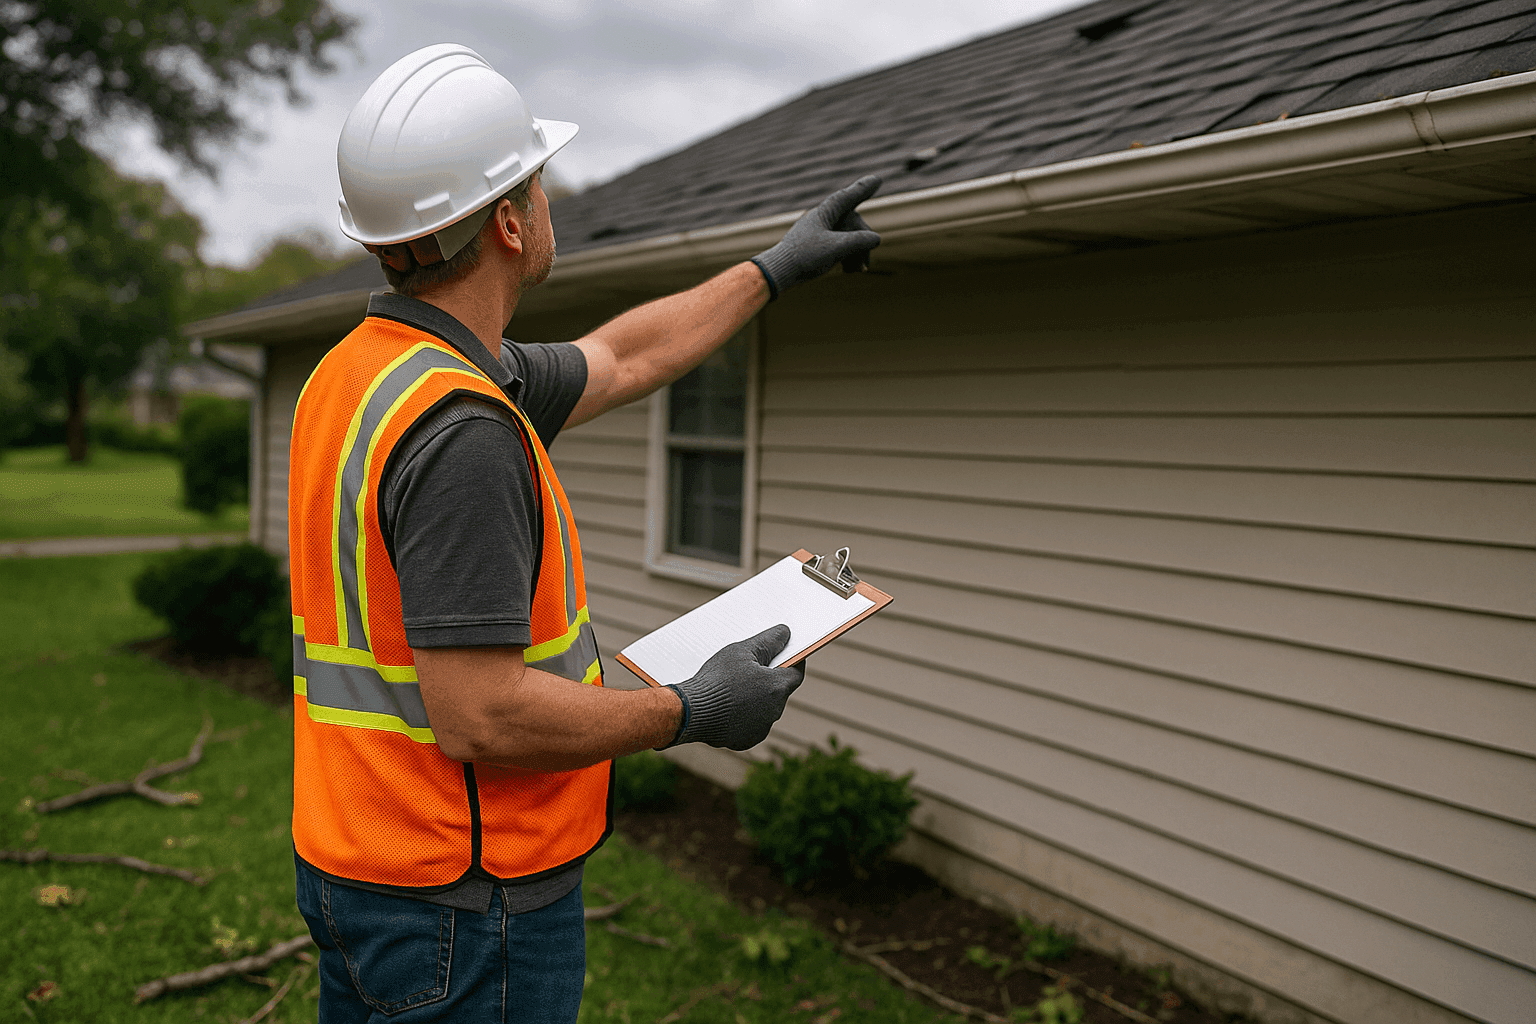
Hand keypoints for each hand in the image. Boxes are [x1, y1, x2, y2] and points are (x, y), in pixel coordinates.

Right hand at [661, 625, 805, 749]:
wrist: (690, 711)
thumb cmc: (716, 679)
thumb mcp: (741, 651)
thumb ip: (768, 642)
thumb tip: (785, 633)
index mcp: (777, 687)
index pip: (796, 672)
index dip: (792, 661)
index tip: (784, 653)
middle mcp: (774, 711)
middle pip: (779, 691)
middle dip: (768, 679)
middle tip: (750, 668)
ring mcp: (760, 728)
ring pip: (764, 708)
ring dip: (756, 698)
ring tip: (734, 687)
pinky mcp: (745, 740)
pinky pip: (750, 724)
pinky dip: (743, 715)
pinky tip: (728, 705)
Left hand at [751, 175, 881, 299]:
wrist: (779, 272)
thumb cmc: (804, 257)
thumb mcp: (835, 248)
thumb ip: (859, 241)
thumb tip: (876, 238)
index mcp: (825, 213)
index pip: (848, 197)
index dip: (864, 188)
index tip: (877, 179)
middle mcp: (823, 219)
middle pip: (853, 224)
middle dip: (863, 243)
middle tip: (864, 266)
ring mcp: (820, 232)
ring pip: (848, 237)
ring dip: (857, 253)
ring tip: (858, 271)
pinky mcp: (818, 246)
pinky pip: (840, 246)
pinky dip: (848, 257)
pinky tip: (849, 270)